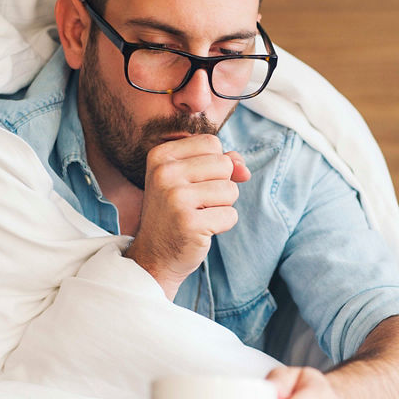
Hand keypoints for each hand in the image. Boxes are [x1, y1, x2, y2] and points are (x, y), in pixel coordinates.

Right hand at [124, 134, 249, 298]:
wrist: (154, 256)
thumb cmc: (176, 212)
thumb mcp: (190, 179)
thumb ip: (220, 163)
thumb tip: (244, 169)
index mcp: (160, 155)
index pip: (211, 143)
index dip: (214, 165)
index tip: (193, 184)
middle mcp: (164, 173)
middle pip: (224, 165)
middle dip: (221, 186)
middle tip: (196, 203)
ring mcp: (175, 198)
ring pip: (231, 190)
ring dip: (222, 206)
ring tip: (198, 215)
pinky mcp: (189, 223)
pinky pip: (230, 215)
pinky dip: (222, 225)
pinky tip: (201, 230)